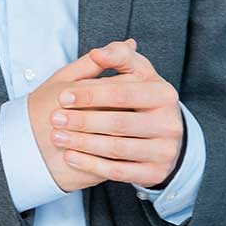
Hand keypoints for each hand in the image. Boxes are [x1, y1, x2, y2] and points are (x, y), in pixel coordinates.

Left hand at [49, 39, 184, 189]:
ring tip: (58, 137)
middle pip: (119, 122)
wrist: (163, 136)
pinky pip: (119, 172)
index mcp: (164, 94)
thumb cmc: (141, 100)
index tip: (63, 96)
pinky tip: (70, 157)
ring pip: (117, 149)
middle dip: (83, 120)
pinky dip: (91, 165)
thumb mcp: (137, 74)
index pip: (123, 92)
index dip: (91, 93)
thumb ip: (119, 57)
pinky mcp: (156, 173)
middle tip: (55, 119)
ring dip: (83, 144)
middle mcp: (170, 123)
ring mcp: (165, 150)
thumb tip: (98, 53)